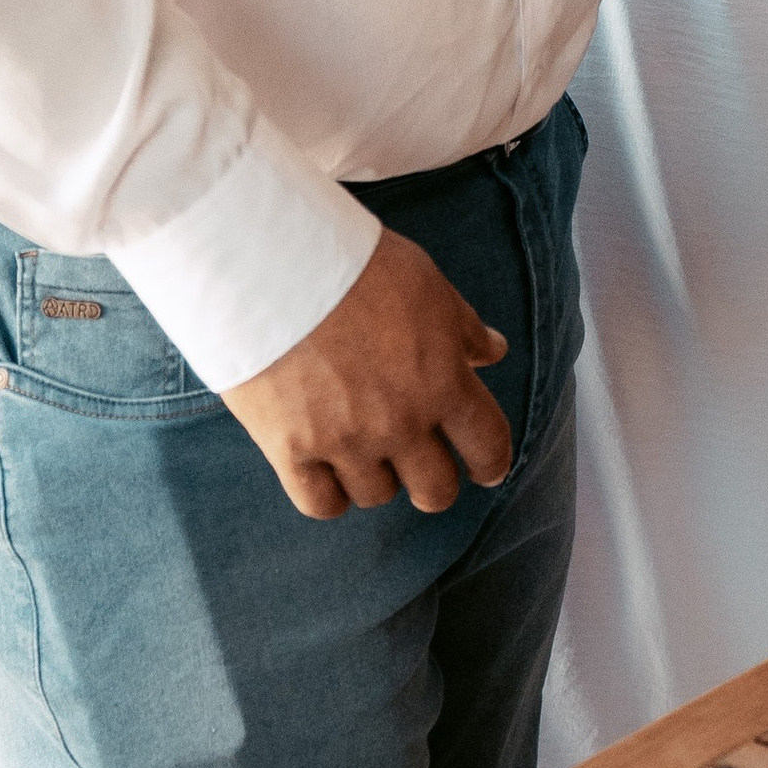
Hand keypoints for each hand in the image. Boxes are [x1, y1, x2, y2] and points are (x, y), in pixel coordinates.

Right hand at [221, 226, 512, 519]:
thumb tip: (493, 352)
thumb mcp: (426, 284)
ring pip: (376, 495)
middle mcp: (400, 422)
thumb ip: (463, 328)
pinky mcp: (291, 450)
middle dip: (434, 482)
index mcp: (443, 381)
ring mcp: (345, 441)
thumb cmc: (355, 264)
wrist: (273, 263)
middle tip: (421, 466)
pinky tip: (325, 470)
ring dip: (376, 477)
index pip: (486, 446)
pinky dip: (328, 493)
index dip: (491, 463)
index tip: (485, 469)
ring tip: (362, 448)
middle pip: (435, 490)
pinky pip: (321, 504)